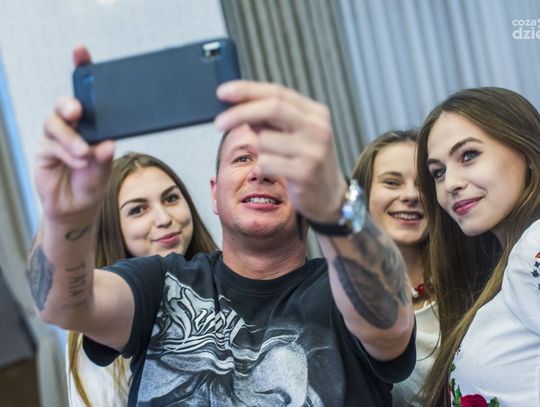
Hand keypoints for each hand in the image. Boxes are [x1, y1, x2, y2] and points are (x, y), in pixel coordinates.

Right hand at [35, 46, 113, 222]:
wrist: (77, 207)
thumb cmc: (92, 182)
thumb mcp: (104, 171)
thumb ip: (105, 158)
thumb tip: (108, 143)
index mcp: (92, 123)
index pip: (86, 92)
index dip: (81, 69)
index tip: (80, 50)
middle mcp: (73, 126)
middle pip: (65, 104)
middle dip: (70, 104)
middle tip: (78, 111)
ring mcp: (56, 137)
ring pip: (56, 124)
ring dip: (71, 138)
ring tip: (85, 154)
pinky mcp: (44, 150)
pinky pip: (51, 145)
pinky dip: (67, 153)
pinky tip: (79, 161)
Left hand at [215, 81, 346, 222]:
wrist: (329, 197)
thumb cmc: (305, 162)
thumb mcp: (294, 135)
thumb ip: (271, 120)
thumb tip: (238, 108)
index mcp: (315, 113)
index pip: (277, 93)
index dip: (247, 90)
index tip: (222, 92)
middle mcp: (317, 128)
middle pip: (272, 108)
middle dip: (240, 113)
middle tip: (218, 122)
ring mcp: (313, 151)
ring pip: (265, 140)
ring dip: (259, 150)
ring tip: (275, 160)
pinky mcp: (304, 173)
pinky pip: (266, 163)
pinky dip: (262, 167)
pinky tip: (276, 173)